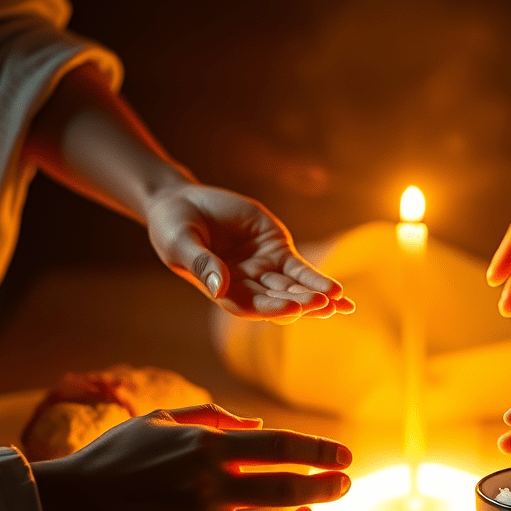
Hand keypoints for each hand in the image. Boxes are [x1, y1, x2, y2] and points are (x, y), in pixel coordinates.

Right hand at [32, 404, 351, 510]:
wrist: (67, 503)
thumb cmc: (114, 456)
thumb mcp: (161, 420)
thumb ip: (212, 418)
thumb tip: (257, 424)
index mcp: (207, 446)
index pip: (281, 447)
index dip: (319, 451)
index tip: (343, 454)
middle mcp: (209, 484)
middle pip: (287, 487)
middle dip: (325, 485)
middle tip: (347, 483)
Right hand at [145, 183, 354, 322]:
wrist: (180, 202)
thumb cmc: (172, 226)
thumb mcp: (180, 242)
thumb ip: (201, 263)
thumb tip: (219, 287)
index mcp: (222, 291)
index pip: (250, 306)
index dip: (272, 308)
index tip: (293, 308)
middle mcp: (246, 286)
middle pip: (278, 300)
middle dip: (301, 302)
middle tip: (324, 304)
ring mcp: (263, 270)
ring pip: (294, 288)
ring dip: (316, 295)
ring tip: (337, 301)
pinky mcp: (277, 251)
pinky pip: (301, 269)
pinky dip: (318, 279)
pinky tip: (337, 291)